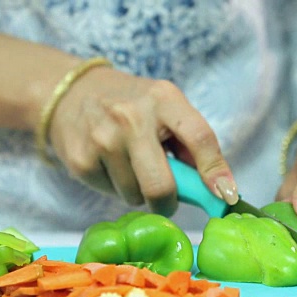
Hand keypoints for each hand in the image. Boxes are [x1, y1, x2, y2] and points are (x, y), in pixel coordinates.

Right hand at [47, 67, 237, 215]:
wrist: (70, 94)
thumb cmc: (132, 106)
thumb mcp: (166, 107)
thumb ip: (191, 143)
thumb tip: (219, 188)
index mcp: (163, 99)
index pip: (199, 137)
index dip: (215, 171)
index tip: (226, 196)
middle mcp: (131, 117)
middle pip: (161, 185)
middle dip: (170, 202)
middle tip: (168, 199)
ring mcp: (102, 139)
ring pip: (136, 196)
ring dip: (140, 192)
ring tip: (131, 166)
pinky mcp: (80, 161)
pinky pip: (112, 195)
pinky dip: (117, 188)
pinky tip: (110, 164)